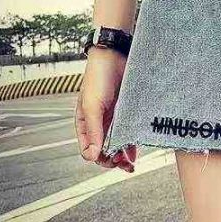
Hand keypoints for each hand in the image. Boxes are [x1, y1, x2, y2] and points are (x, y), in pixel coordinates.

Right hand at [75, 46, 136, 171]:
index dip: (100, 159)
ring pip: (118, 143)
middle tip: (125, 166)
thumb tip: (91, 157)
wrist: (115, 55)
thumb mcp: (92, 106)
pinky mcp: (128, 112)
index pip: (89, 149)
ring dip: (123, 156)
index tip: (112, 162)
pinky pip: (129, 131)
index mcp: (84, 123)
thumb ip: (93, 131)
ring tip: (131, 165)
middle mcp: (99, 123)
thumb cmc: (98, 78)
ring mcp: (114, 118)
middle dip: (113, 161)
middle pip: (104, 149)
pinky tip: (135, 152)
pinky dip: (131, 143)